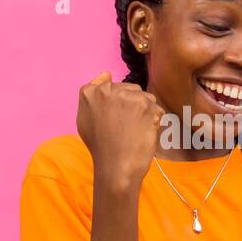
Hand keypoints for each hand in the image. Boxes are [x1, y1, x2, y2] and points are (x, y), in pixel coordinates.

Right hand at [76, 71, 164, 190]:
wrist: (117, 166)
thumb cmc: (100, 146)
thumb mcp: (84, 119)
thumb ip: (92, 94)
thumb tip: (106, 74)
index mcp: (90, 92)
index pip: (110, 85)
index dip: (117, 102)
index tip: (116, 117)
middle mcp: (108, 90)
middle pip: (130, 89)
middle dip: (132, 105)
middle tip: (126, 127)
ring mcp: (128, 97)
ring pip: (145, 97)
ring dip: (145, 112)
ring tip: (135, 131)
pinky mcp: (146, 106)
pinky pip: (157, 108)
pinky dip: (155, 120)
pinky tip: (144, 133)